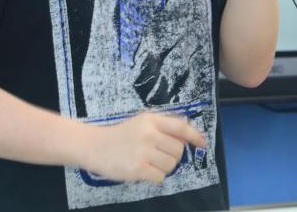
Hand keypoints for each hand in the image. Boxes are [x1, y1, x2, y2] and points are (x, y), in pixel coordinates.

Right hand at [80, 112, 205, 183]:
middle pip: (178, 150)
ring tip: (149, 162)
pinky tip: (143, 170)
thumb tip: (188, 137)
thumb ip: (163, 127)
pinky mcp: (137, 169)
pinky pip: (160, 177)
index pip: (180, 127)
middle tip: (159, 155)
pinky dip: (155, 176)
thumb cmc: (120, 134)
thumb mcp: (141, 123)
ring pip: (171, 165)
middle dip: (173, 155)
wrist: (94, 146)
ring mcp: (143, 152)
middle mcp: (149, 134)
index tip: (202, 143)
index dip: (195, 135)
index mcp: (151, 120)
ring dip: (164, 167)